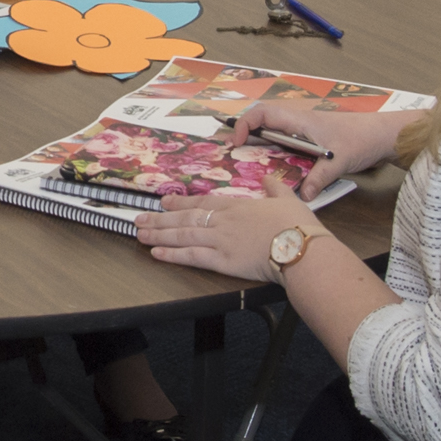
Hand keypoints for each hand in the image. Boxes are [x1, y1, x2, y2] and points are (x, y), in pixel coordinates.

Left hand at [136, 182, 323, 282]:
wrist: (300, 247)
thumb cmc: (297, 224)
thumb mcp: (287, 198)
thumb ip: (274, 188)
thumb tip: (268, 178)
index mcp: (237, 206)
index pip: (203, 201)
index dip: (181, 202)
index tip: (164, 202)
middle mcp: (223, 221)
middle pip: (186, 218)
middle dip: (160, 219)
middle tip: (140, 219)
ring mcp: (221, 241)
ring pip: (183, 236)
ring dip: (159, 235)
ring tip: (140, 234)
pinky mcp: (223, 262)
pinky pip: (192, 257)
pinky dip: (172, 255)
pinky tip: (156, 254)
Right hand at [235, 103, 416, 188]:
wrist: (383, 135)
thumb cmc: (361, 139)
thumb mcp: (339, 160)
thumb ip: (319, 178)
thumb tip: (304, 197)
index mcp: (300, 120)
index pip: (263, 113)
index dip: (245, 124)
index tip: (237, 143)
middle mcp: (298, 123)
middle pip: (262, 123)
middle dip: (244, 137)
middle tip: (229, 155)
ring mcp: (303, 132)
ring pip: (272, 134)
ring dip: (257, 146)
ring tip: (241, 163)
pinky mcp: (310, 141)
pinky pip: (284, 145)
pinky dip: (273, 154)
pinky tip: (270, 170)